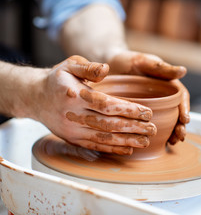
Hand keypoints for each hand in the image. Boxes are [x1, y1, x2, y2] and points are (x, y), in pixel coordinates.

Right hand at [32, 55, 155, 154]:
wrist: (34, 98)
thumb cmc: (57, 79)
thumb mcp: (70, 65)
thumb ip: (88, 67)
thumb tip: (106, 68)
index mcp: (75, 95)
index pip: (106, 104)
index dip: (128, 110)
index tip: (148, 112)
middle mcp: (73, 115)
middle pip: (108, 124)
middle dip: (133, 128)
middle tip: (153, 129)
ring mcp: (72, 130)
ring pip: (103, 138)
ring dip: (126, 141)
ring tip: (146, 141)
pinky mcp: (72, 139)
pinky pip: (94, 146)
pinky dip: (112, 149)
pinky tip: (128, 149)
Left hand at [107, 51, 189, 144]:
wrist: (110, 65)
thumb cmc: (129, 60)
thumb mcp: (145, 62)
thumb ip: (163, 68)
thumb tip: (183, 70)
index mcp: (168, 85)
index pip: (182, 98)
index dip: (185, 109)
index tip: (185, 119)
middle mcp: (163, 97)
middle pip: (177, 114)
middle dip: (181, 126)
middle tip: (180, 136)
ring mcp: (153, 107)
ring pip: (167, 122)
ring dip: (172, 133)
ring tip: (173, 142)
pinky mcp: (140, 115)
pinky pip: (149, 126)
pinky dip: (155, 135)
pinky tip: (156, 144)